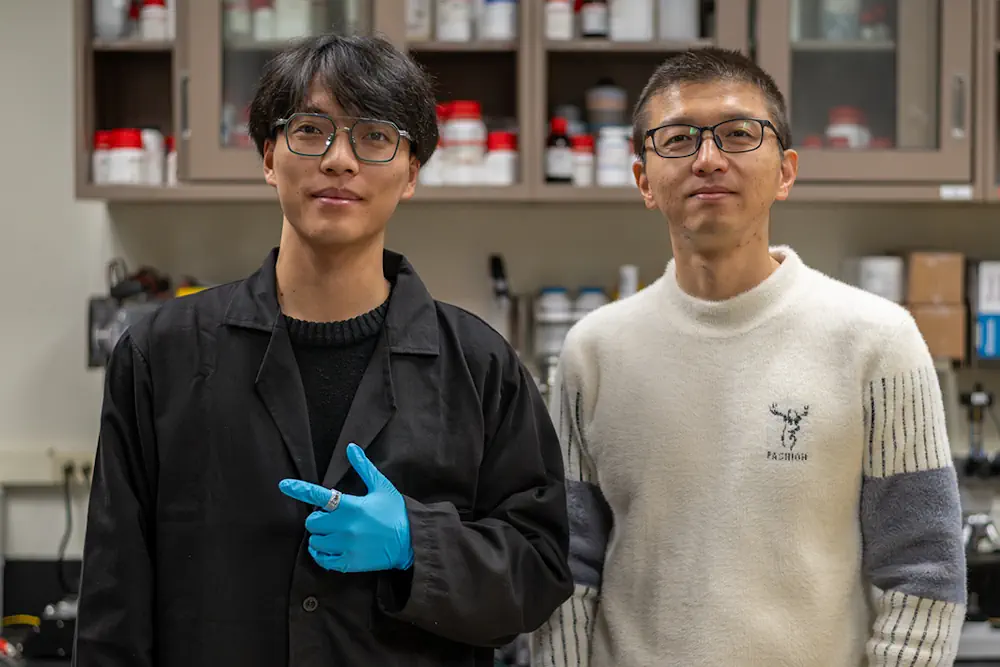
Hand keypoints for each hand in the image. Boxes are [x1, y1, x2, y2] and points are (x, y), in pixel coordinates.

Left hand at [278, 443, 413, 572]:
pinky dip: (322, 554)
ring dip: (320, 537)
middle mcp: (345, 527)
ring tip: (333, 534)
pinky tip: (330, 548)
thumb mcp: (381, 487)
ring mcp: (346, 546)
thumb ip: (363, 467)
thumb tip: (351, 447)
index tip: (284, 485)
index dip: (299, 489)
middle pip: (312, 522)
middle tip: (332, 518)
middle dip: (318, 519)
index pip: (319, 495)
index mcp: (351, 506)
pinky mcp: (348, 562)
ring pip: (315, 542)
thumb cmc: (396, 512)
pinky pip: (322, 560)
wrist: (410, 541)